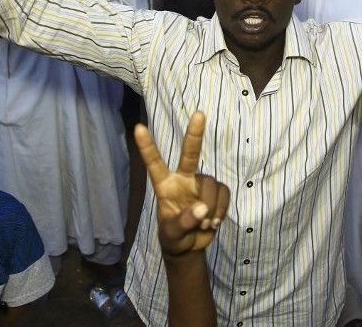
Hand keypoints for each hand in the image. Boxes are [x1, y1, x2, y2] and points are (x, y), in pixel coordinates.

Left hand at [136, 112, 229, 256]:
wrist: (190, 247)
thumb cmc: (173, 237)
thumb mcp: (172, 234)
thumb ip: (183, 222)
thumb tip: (201, 208)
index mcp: (165, 186)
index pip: (154, 164)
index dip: (146, 147)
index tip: (137, 128)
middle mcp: (183, 179)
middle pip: (189, 154)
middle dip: (194, 135)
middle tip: (198, 114)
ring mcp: (200, 184)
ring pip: (211, 183)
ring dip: (211, 206)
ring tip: (205, 224)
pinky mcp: (216, 192)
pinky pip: (223, 193)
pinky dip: (221, 209)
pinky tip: (214, 222)